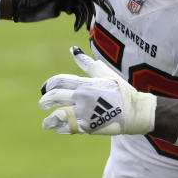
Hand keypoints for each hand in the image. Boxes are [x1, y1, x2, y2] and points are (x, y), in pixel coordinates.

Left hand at [11, 0, 111, 30]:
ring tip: (87, 28)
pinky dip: (79, 21)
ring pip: (85, 6)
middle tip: (111, 14)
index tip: (102, 3)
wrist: (20, 7)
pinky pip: (78, 13)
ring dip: (87, 17)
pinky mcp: (65, 6)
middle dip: (100, 5)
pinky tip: (77, 28)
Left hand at [39, 47, 155, 135]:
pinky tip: (59, 128)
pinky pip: (69, 128)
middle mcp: (82, 97)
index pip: (59, 81)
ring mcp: (85, 112)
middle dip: (46, 100)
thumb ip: (86, 63)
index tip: (44, 89)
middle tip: (42, 104)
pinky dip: (61, 128)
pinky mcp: (89, 126)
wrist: (135, 111)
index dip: (48, 85)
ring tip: (47, 122)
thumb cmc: (120, 90)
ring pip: (59, 115)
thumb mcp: (103, 73)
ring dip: (50, 119)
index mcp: (85, 83)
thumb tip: (73, 49)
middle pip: (56, 96)